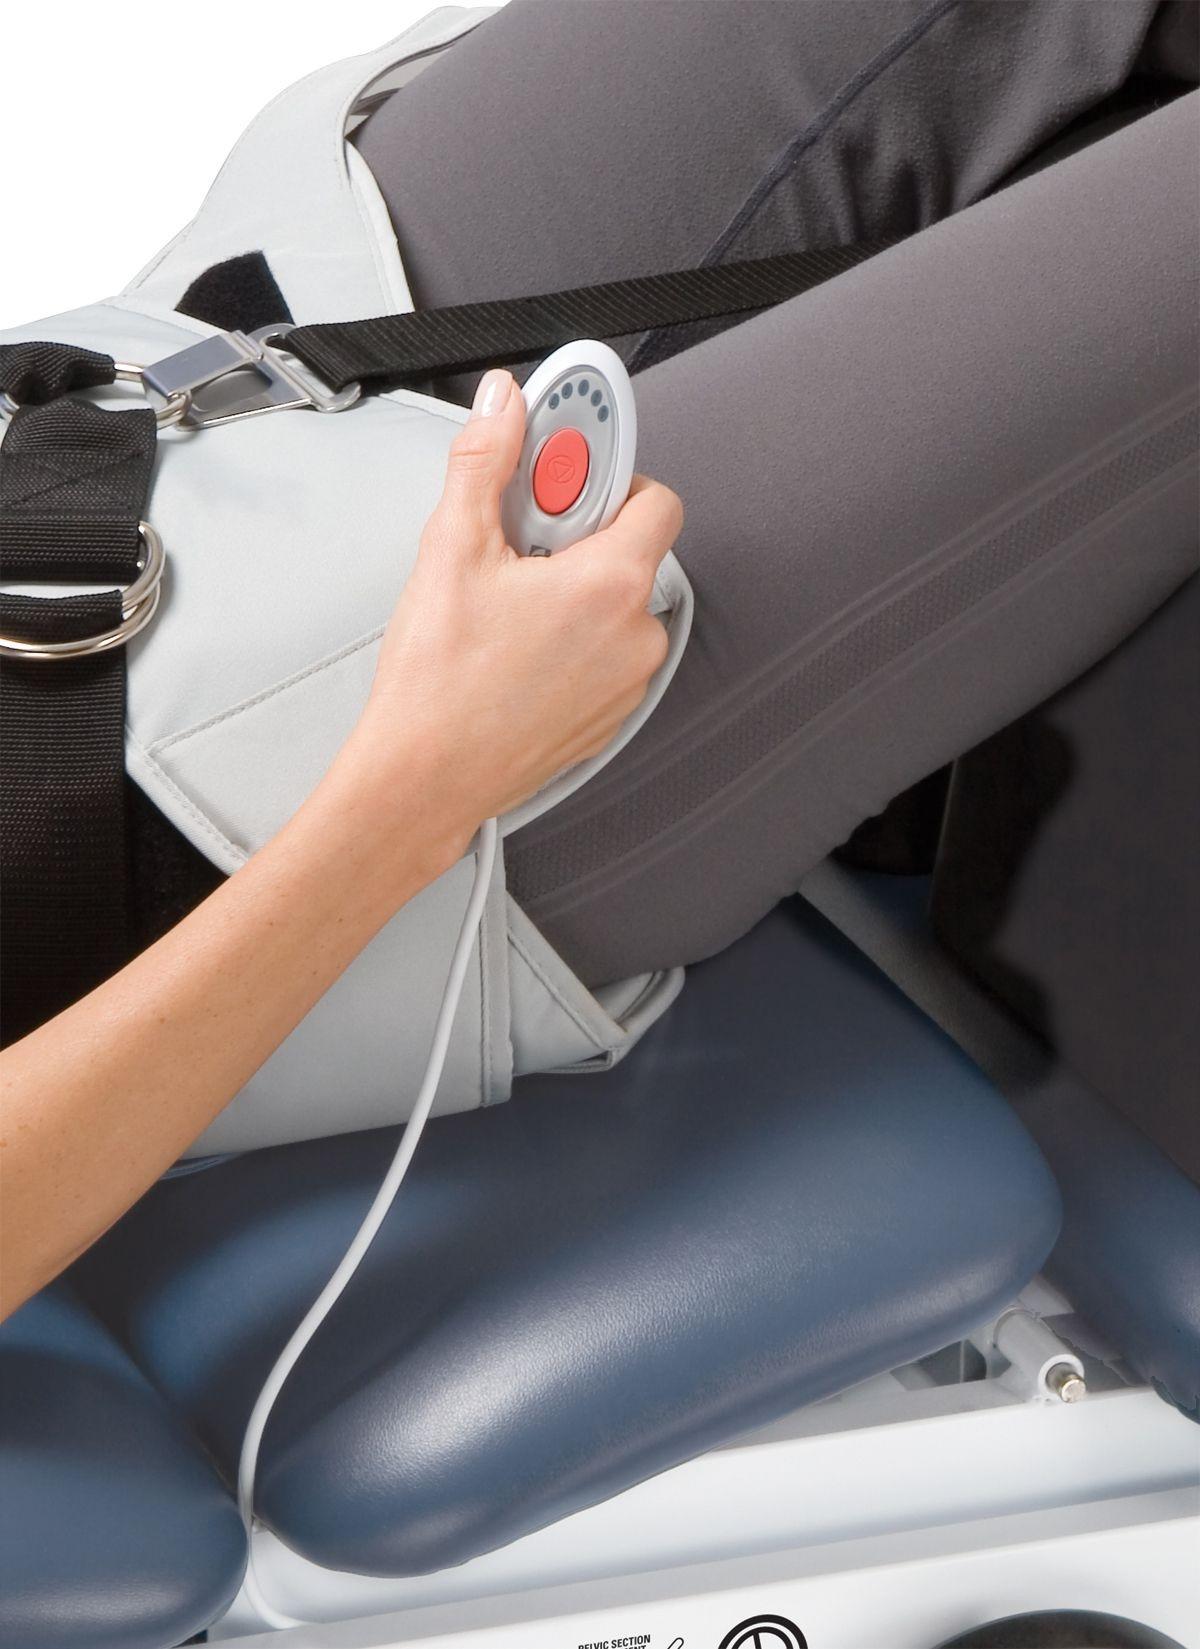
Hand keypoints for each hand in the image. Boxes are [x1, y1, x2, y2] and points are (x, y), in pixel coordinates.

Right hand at [344, 367, 682, 861]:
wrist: (424, 779)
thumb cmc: (439, 685)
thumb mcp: (453, 548)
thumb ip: (486, 461)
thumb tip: (503, 406)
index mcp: (613, 584)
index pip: (655, 496)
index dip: (608, 475)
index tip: (565, 464)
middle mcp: (636, 635)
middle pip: (630, 550)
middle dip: (576, 535)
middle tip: (517, 545)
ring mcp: (626, 682)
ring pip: (613, 605)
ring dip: (572, 591)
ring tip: (508, 609)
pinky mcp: (607, 716)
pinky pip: (602, 655)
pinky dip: (570, 640)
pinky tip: (514, 650)